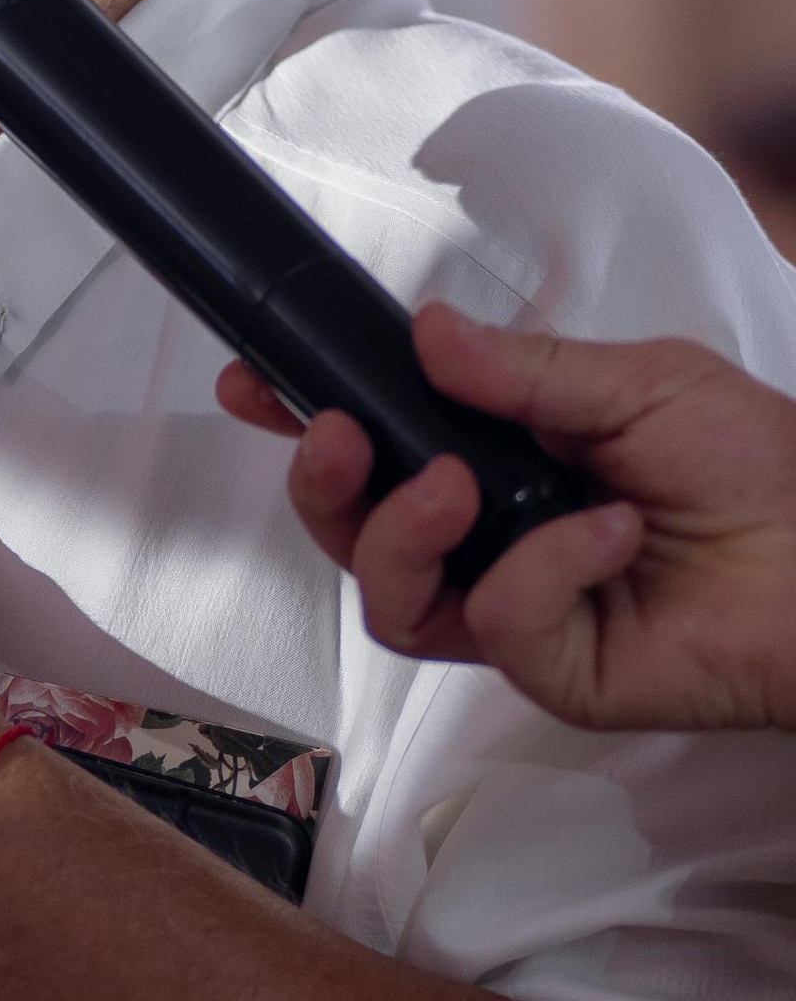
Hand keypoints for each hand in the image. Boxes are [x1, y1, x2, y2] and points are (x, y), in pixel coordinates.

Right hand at [216, 305, 795, 730]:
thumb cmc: (759, 468)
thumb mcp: (639, 382)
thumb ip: (526, 368)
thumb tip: (427, 333)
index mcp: (503, 456)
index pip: (381, 440)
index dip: (307, 417)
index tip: (255, 384)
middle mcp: (491, 535)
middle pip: (354, 529)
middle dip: (323, 482)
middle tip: (339, 436)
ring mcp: (511, 606)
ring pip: (388, 594)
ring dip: (402, 532)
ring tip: (457, 488)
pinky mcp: (544, 668)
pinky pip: (492, 619)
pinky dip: (542, 568)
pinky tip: (609, 536)